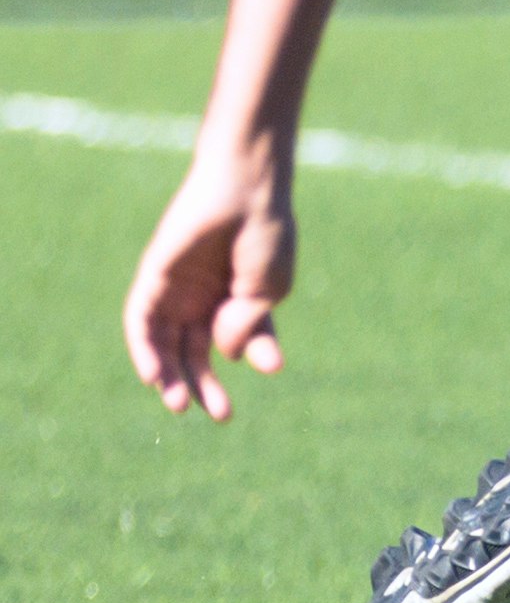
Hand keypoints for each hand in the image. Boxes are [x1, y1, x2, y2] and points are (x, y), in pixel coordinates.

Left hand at [126, 145, 292, 418]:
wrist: (244, 187)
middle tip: (219, 414)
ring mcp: (178, 288)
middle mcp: (206, 296)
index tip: (274, 365)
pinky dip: (145, 350)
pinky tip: (153, 375)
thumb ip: (246, 325)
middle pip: (197, 349)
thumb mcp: (269, 288)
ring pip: (167, 341)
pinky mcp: (154, 277)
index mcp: (242, 296)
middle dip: (206, 383)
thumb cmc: (266, 232)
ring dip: (170, 375)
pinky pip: (142, 321)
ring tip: (179, 404)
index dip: (259, 354)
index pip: (243, 338)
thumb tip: (222, 353)